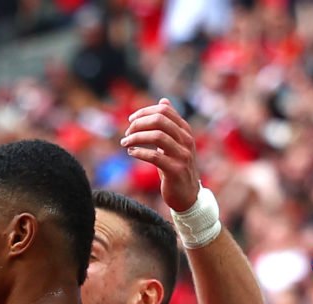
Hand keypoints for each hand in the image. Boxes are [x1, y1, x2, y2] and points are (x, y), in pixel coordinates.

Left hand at [121, 98, 201, 212]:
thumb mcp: (175, 142)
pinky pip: (155, 157)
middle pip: (160, 120)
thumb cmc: (176, 166)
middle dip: (139, 124)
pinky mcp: (176, 170)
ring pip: (157, 136)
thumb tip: (163, 100)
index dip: (145, 111)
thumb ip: (169, 123)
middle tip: (126, 132)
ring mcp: (183, 155)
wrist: (187, 195)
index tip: (131, 119)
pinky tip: (131, 152)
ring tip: (125, 142)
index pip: (165, 110)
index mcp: (185, 130)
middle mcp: (186, 140)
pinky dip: (140, 152)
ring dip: (137, 137)